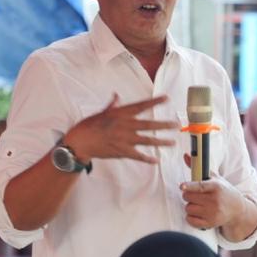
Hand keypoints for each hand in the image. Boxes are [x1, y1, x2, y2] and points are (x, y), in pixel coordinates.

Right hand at [62, 94, 178, 163]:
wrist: (80, 142)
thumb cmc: (88, 126)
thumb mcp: (101, 113)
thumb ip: (112, 106)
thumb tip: (116, 96)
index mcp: (121, 114)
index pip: (141, 106)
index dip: (155, 102)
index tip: (166, 98)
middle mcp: (125, 125)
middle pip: (149, 125)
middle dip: (164, 125)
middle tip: (176, 125)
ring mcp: (125, 139)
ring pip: (147, 140)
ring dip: (161, 142)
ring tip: (172, 142)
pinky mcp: (122, 151)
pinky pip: (138, 156)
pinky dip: (148, 159)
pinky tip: (156, 160)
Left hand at [180, 156, 246, 229]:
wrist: (237, 210)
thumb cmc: (223, 191)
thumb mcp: (215, 178)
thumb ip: (198, 168)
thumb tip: (185, 155)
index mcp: (216, 186)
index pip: (200, 186)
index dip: (190, 185)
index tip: (182, 186)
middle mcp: (215, 200)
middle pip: (189, 197)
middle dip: (188, 194)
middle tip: (194, 194)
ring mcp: (213, 213)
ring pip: (188, 208)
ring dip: (190, 206)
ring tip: (199, 204)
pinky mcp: (210, 224)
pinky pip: (190, 220)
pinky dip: (191, 217)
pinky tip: (198, 213)